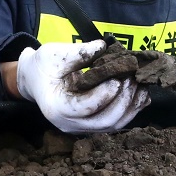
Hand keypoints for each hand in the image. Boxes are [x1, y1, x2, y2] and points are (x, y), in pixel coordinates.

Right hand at [15, 40, 148, 133]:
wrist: (35, 80)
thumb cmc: (43, 66)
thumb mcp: (54, 54)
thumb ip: (79, 52)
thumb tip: (104, 47)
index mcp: (56, 107)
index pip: (85, 107)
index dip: (104, 94)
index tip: (118, 78)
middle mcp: (69, 124)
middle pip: (104, 122)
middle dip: (123, 101)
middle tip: (132, 80)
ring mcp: (81, 128)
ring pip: (113, 126)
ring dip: (131, 107)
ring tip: (140, 85)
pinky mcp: (91, 125)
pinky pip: (115, 123)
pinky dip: (130, 110)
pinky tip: (141, 95)